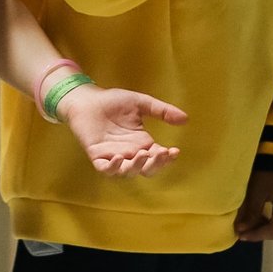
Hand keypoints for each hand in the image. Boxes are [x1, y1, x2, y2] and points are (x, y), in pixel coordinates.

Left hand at [56, 85, 184, 176]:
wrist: (87, 99)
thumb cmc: (112, 101)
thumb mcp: (141, 103)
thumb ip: (162, 111)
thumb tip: (185, 119)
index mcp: (142, 143)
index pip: (158, 157)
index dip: (167, 158)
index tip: (175, 151)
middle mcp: (130, 153)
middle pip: (146, 169)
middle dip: (155, 165)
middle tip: (161, 153)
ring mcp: (113, 156)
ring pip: (127, 172)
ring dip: (136, 167)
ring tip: (142, 154)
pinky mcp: (97, 156)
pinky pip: (105, 169)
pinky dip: (113, 168)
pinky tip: (120, 158)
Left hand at [234, 167, 272, 241]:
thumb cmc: (266, 171)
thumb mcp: (256, 190)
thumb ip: (250, 211)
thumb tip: (240, 231)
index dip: (257, 234)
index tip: (241, 236)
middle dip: (258, 232)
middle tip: (241, 233)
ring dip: (262, 228)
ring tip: (246, 227)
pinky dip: (267, 222)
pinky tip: (256, 220)